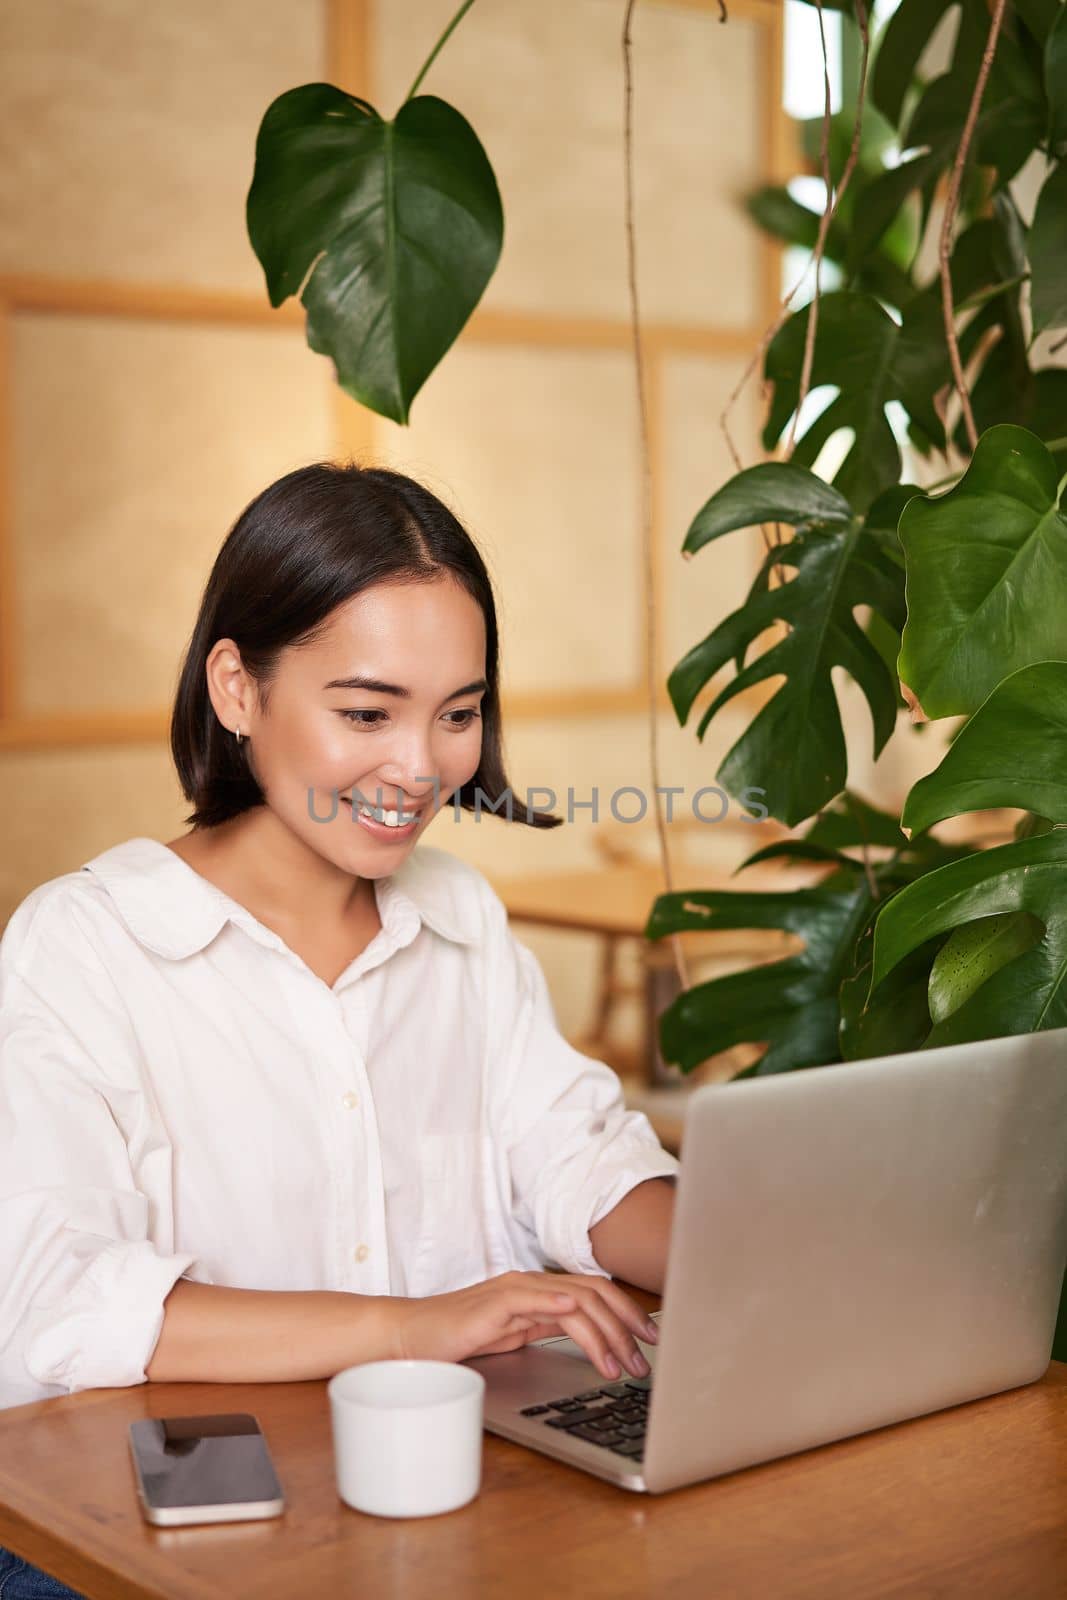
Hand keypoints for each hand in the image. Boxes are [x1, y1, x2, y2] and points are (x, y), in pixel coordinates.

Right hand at [386, 1270, 658, 1380]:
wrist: (410, 1337)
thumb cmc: (457, 1338)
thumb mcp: (513, 1334)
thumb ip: (546, 1328)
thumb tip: (588, 1340)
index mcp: (538, 1291)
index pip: (595, 1293)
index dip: (627, 1312)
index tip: (650, 1339)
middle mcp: (530, 1284)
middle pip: (594, 1292)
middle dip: (628, 1323)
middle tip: (647, 1355)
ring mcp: (512, 1290)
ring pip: (574, 1300)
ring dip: (604, 1332)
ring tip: (619, 1364)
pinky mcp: (493, 1303)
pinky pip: (533, 1299)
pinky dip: (560, 1305)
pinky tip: (578, 1317)